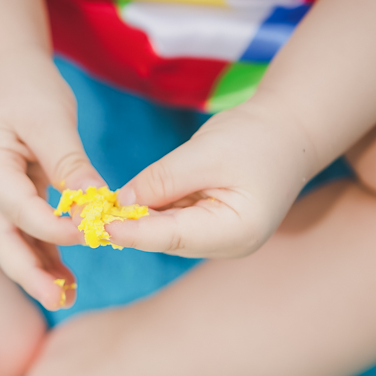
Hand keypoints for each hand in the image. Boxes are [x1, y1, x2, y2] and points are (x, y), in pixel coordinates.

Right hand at [0, 52, 103, 308]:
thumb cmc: (22, 86)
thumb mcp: (48, 117)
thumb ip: (70, 162)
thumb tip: (97, 202)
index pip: (18, 208)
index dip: (53, 226)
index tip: (91, 231)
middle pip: (1, 240)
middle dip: (29, 273)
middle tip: (57, 300)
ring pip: (12, 244)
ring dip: (37, 271)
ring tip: (66, 298)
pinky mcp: (11, 200)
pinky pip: (26, 234)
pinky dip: (44, 255)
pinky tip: (67, 279)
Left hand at [108, 103, 315, 257]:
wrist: (288, 130)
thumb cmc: (256, 138)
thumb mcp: (205, 153)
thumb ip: (163, 179)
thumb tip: (121, 202)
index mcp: (236, 231)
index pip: (175, 236)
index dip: (135, 232)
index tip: (101, 226)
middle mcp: (228, 244)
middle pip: (167, 238)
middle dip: (129, 226)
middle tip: (87, 214)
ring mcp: (219, 238)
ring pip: (166, 230)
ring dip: (136, 218)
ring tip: (98, 207)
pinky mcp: (210, 225)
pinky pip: (172, 219)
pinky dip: (151, 209)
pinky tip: (125, 199)